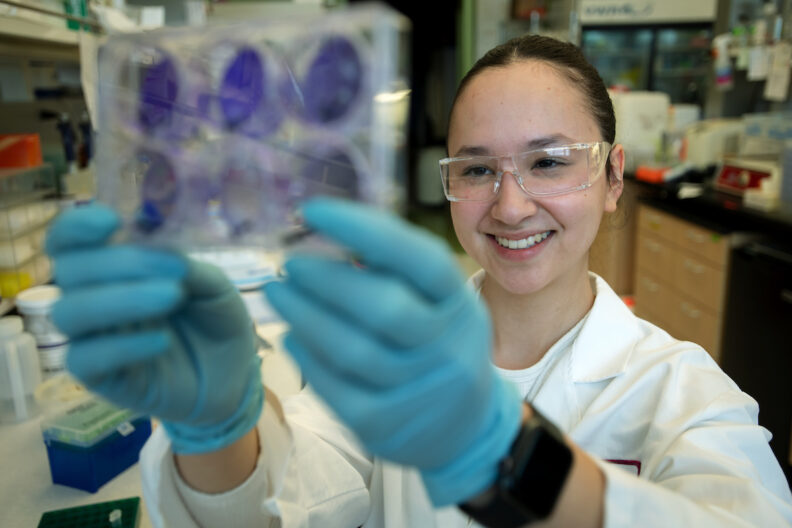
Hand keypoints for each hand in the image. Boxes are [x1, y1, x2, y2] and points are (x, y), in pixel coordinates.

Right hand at [46, 204, 262, 453]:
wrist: (234, 375)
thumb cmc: (216, 321)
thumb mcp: (214, 285)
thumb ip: (184, 264)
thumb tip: (155, 244)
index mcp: (114, 268)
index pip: (70, 241)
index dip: (77, 226)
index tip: (112, 221)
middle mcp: (95, 298)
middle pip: (70, 271)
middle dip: (121, 263)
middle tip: (175, 270)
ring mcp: (93, 339)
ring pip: (70, 312)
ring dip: (121, 299)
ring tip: (173, 297)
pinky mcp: (100, 378)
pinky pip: (86, 359)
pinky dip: (122, 346)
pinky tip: (163, 341)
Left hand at [263, 198, 521, 504]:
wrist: (463, 426)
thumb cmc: (438, 342)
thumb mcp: (439, 302)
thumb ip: (398, 268)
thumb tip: (331, 228)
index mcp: (459, 303)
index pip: (420, 260)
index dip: (365, 230)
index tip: (312, 210)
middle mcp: (448, 347)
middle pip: (384, 307)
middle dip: (326, 279)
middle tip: (289, 264)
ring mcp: (419, 391)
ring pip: (352, 350)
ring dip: (305, 316)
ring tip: (277, 293)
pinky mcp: (385, 425)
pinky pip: (336, 388)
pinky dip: (306, 356)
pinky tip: (291, 336)